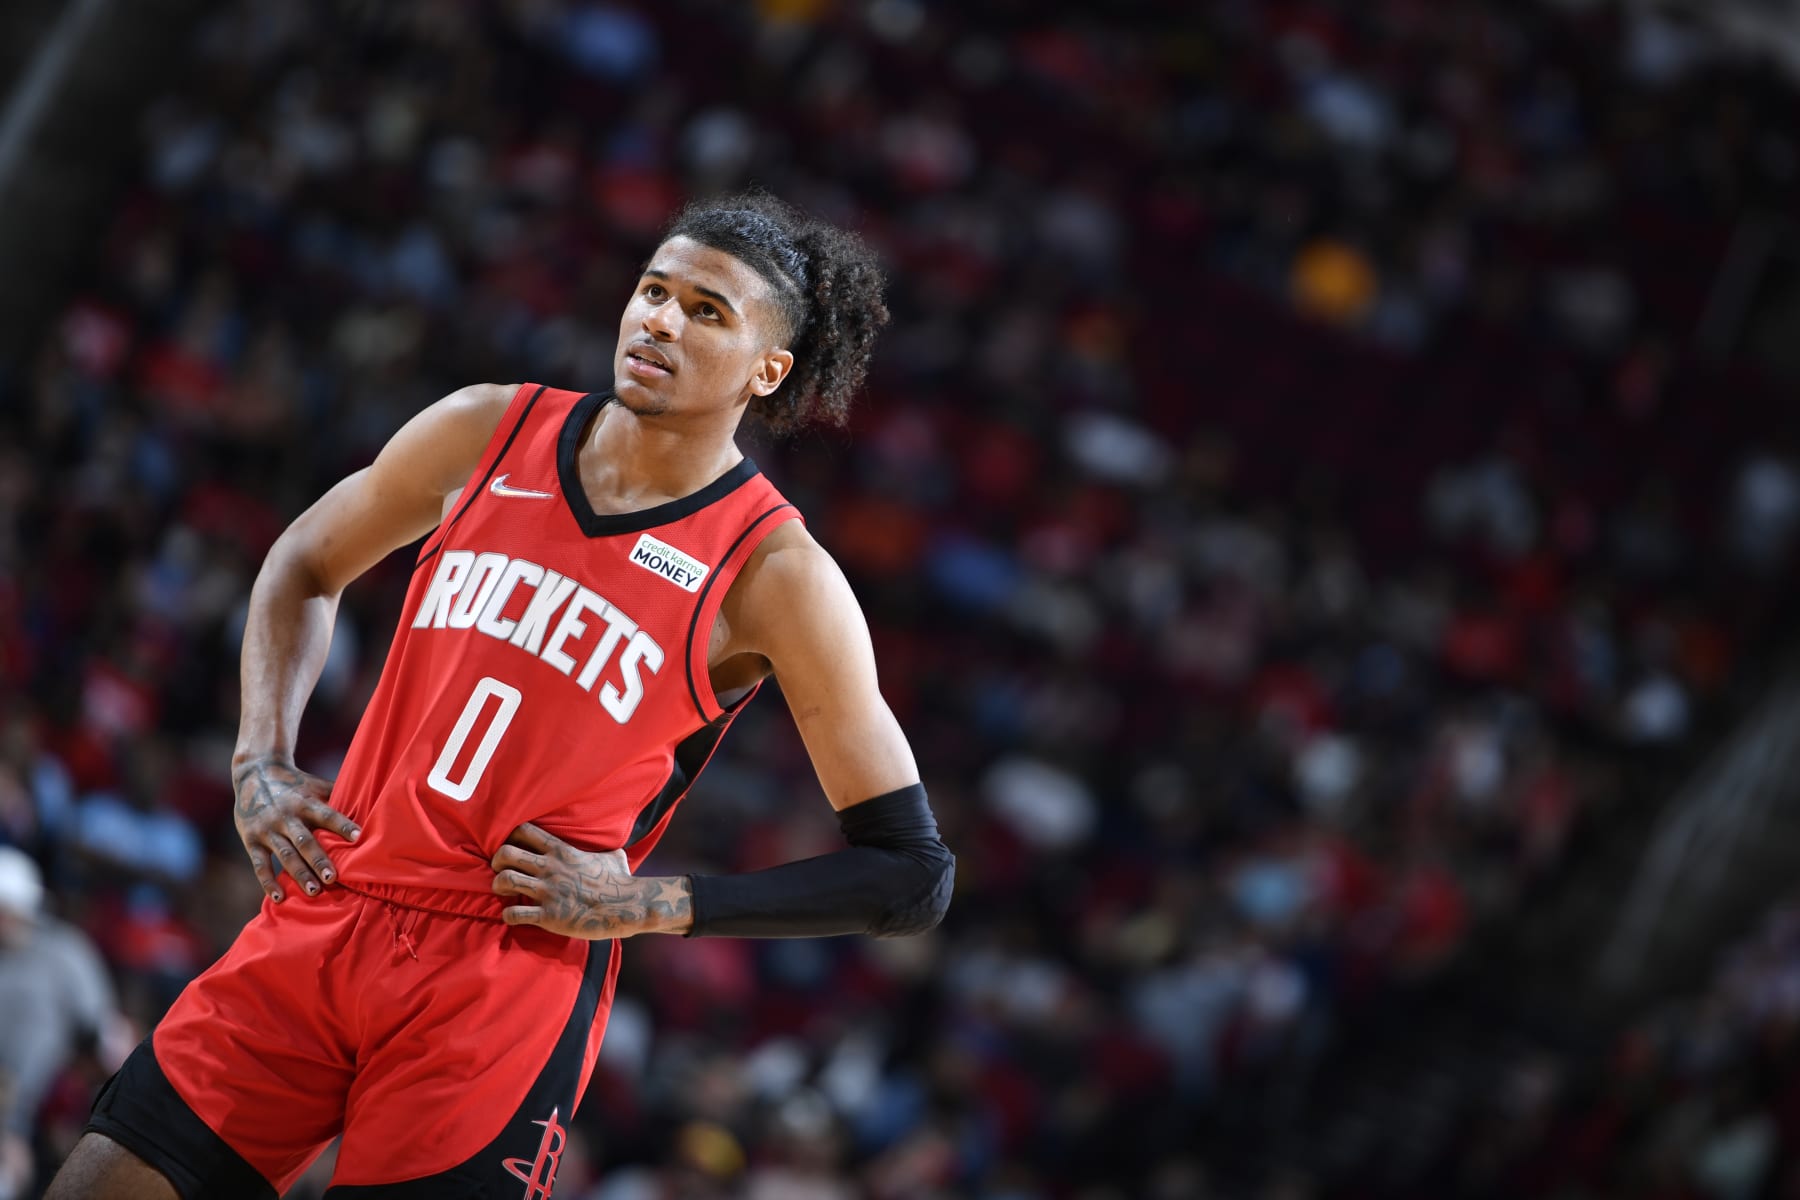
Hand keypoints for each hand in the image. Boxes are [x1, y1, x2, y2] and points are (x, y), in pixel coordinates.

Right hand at [232, 753, 359, 901]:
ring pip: (284, 855)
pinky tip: (279, 898)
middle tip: (333, 878)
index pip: (326, 814)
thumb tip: (371, 806)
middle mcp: (285, 816)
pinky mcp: (250, 840)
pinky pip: (260, 864)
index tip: (359, 836)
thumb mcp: (315, 786)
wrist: (255, 773)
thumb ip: (337, 797)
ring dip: (299, 874)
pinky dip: (268, 882)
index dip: (342, 825)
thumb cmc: (296, 784)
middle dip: (319, 860)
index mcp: (305, 802)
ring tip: (314, 892)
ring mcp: (267, 829)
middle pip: (304, 840)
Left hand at [490, 822, 691, 938]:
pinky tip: (513, 916)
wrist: (626, 907)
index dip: (511, 837)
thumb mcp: (614, 858)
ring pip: (504, 880)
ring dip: (498, 886)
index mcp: (562, 851)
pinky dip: (507, 915)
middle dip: (497, 861)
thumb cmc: (621, 882)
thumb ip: (606, 852)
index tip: (512, 847)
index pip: (524, 831)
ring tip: (503, 892)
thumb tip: (616, 851)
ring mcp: (548, 892)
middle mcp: (550, 868)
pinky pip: (514, 913)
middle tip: (500, 870)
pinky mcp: (548, 916)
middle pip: (506, 853)